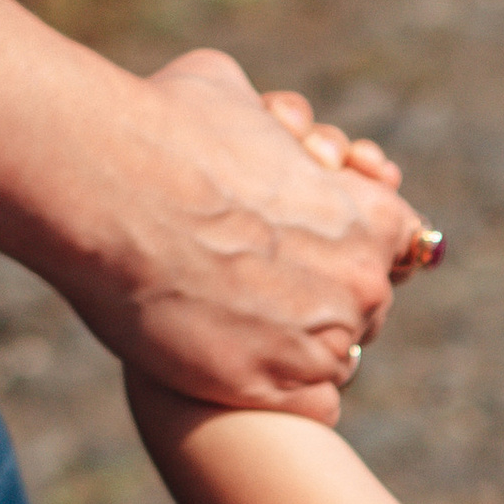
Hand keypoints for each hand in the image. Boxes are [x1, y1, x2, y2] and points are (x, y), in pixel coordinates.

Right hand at [50, 48, 441, 421]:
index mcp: (369, 217)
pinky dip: (283, 393)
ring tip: (238, 318)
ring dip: (298, 347)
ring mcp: (319, 344)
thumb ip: (269, 121)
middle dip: (324, 295)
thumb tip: (262, 116)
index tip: (318, 241)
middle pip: (366, 308)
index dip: (355, 243)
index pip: (401, 245)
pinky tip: (244, 363)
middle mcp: (360, 285)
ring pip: (336, 362)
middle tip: (262, 279)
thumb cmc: (162, 124)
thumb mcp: (234, 95)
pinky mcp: (271, 389)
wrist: (102, 182)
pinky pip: (311, 408)